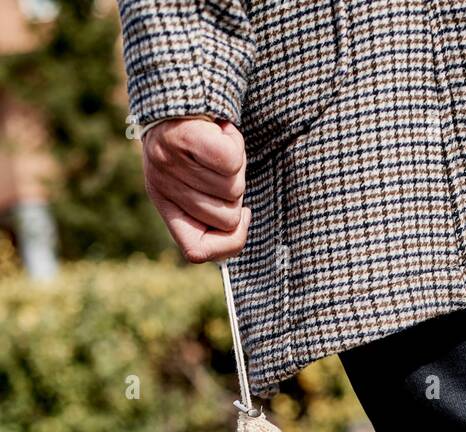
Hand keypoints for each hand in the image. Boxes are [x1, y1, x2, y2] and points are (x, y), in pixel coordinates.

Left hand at [142, 118, 250, 262]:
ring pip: (232, 187)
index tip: (241, 217)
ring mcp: (171, 162)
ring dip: (236, 164)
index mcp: (164, 202)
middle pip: (227, 218)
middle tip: (219, 164)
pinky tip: (222, 130)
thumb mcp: (193, 179)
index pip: (196, 251)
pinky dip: (235, 142)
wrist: (174, 84)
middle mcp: (163, 185)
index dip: (228, 243)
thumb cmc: (191, 137)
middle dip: (236, 192)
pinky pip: (230, 161)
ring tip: (217, 143)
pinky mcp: (186, 137)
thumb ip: (210, 208)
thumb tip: (238, 226)